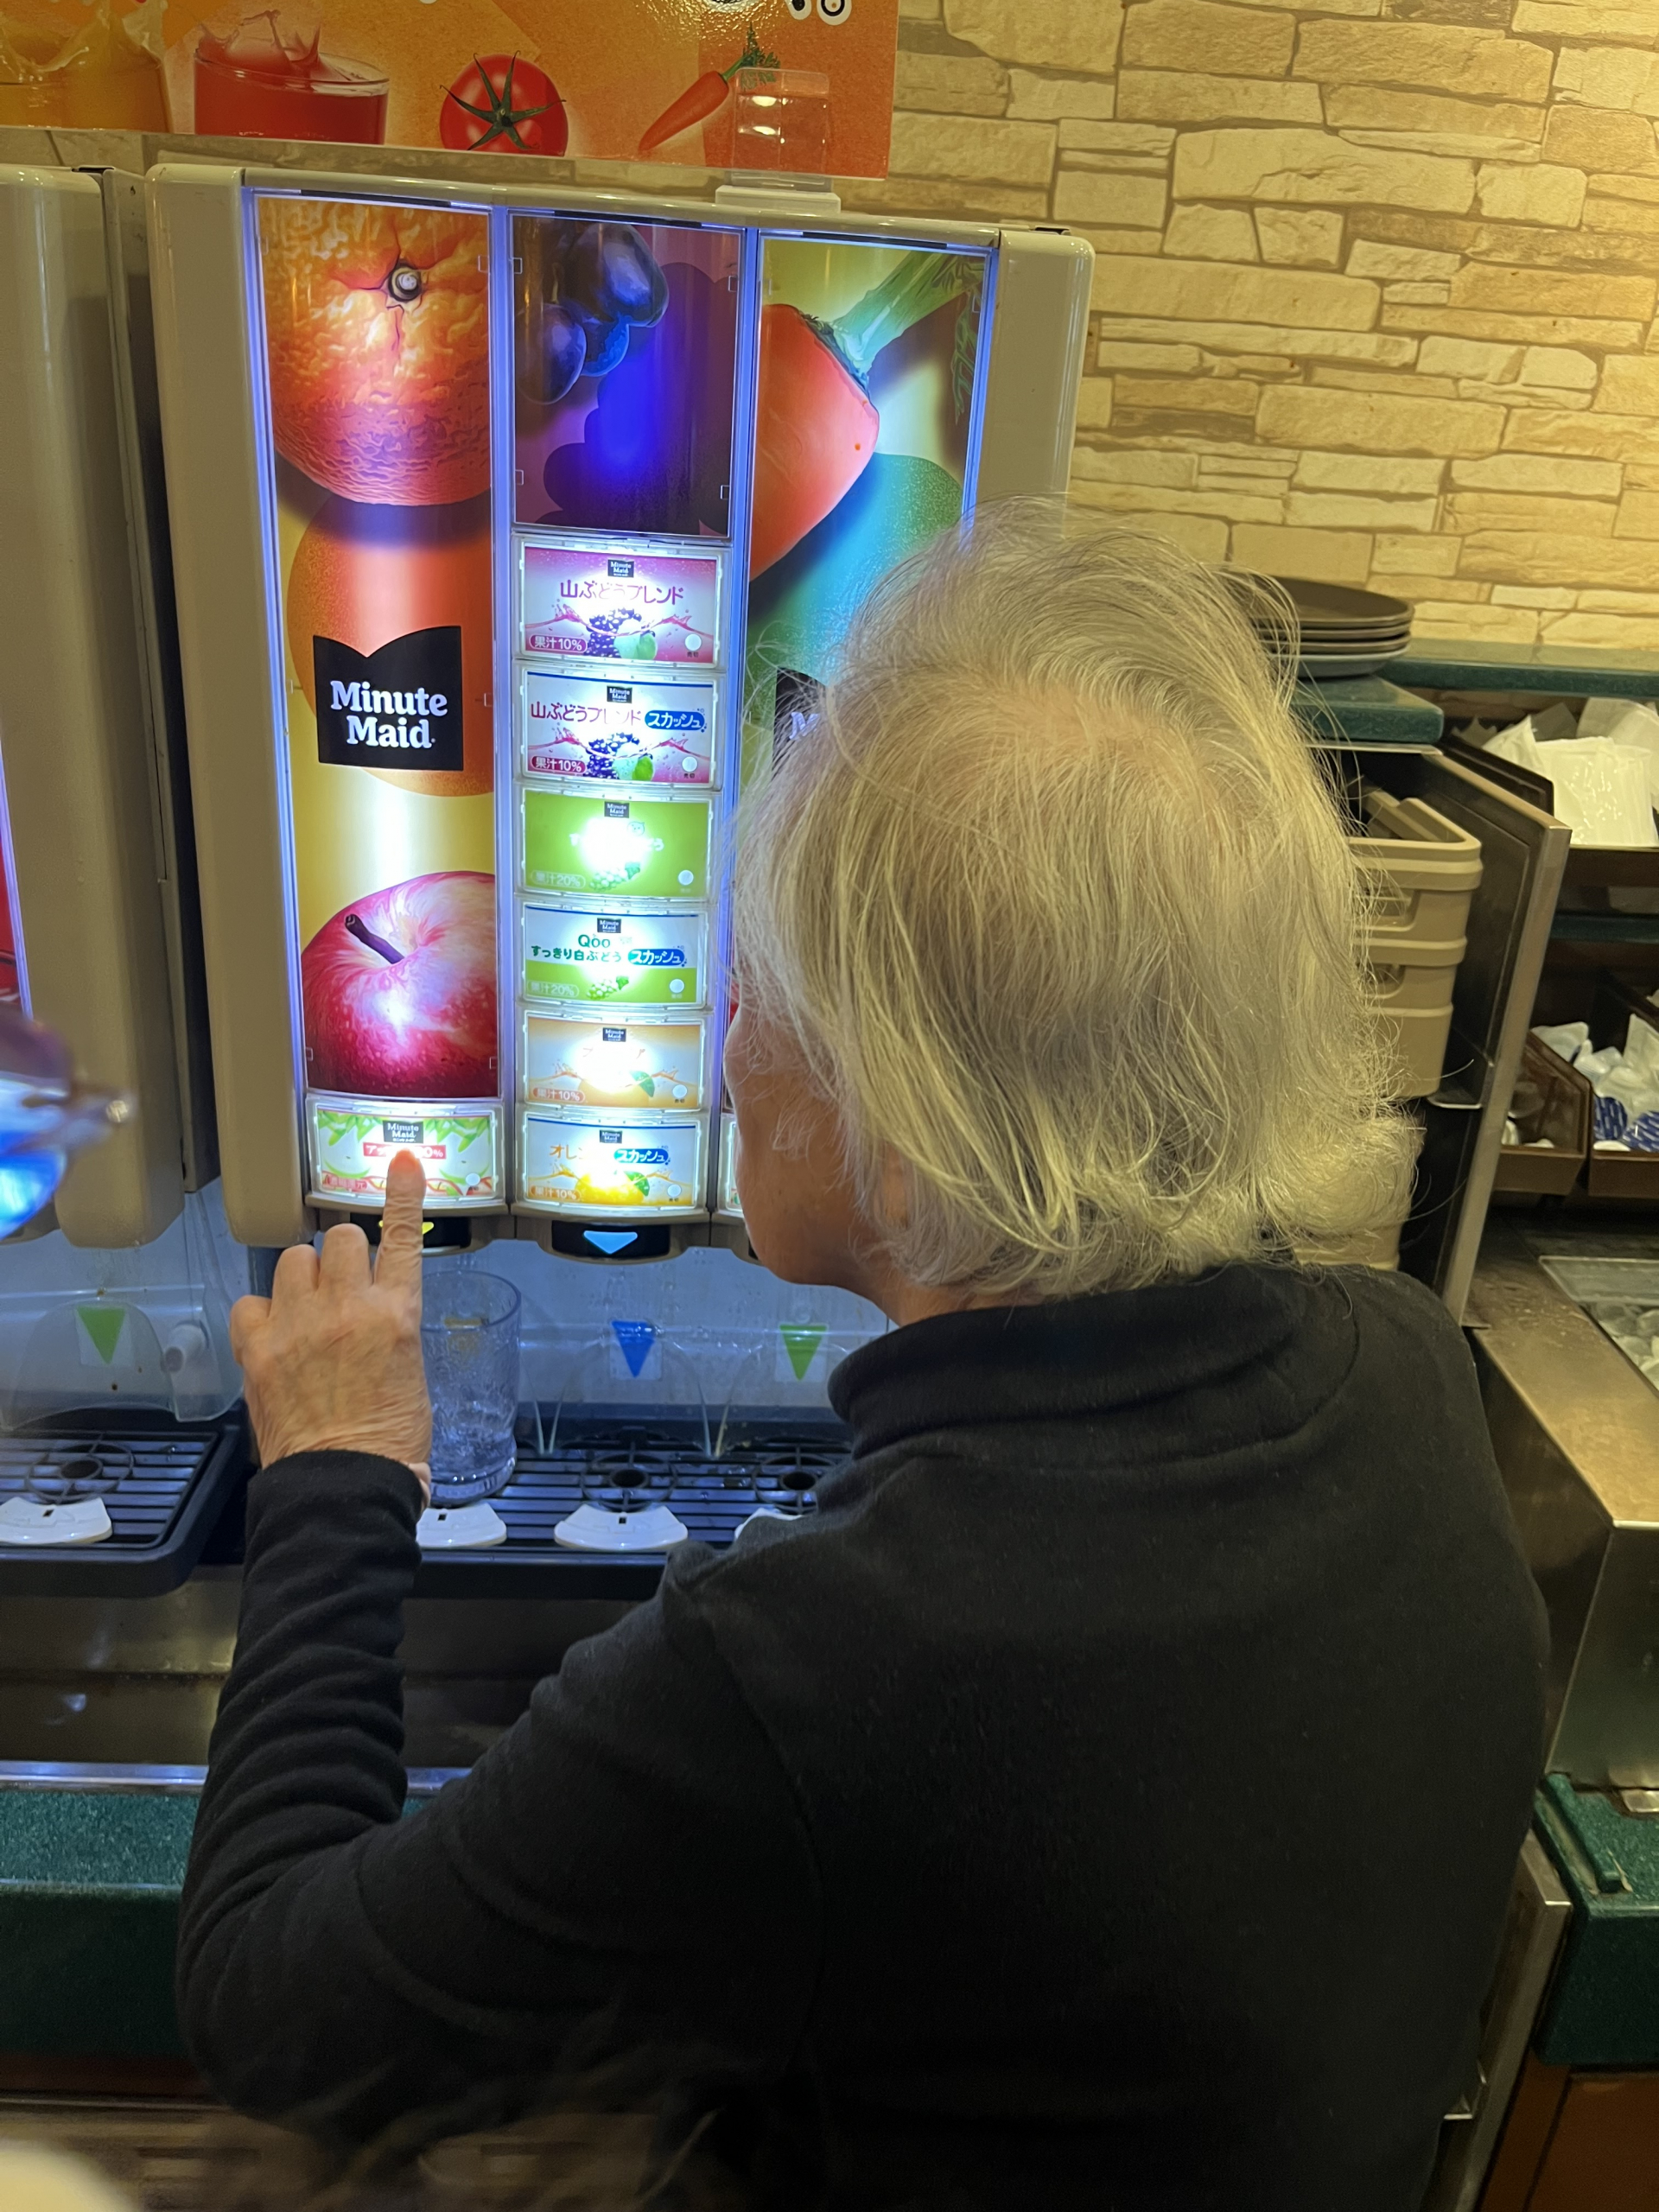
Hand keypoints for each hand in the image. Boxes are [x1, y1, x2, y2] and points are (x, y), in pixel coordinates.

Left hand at [230, 1151, 431, 1499]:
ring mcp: (297, 1325)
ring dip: (304, 1277)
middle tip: (344, 1286)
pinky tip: (274, 1334)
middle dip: (344, 1255)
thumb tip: (375, 1314)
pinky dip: (261, 1312)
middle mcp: (346, 1309)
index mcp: (396, 1316)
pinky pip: (251, 1300)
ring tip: (308, 1311)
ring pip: (295, 1259)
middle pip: (340, 1239)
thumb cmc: (389, 1443)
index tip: (401, 1163)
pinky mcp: (258, 1348)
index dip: (402, 1195)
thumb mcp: (411, 1374)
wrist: (342, 1486)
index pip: (401, 1237)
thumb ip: (391, 1329)